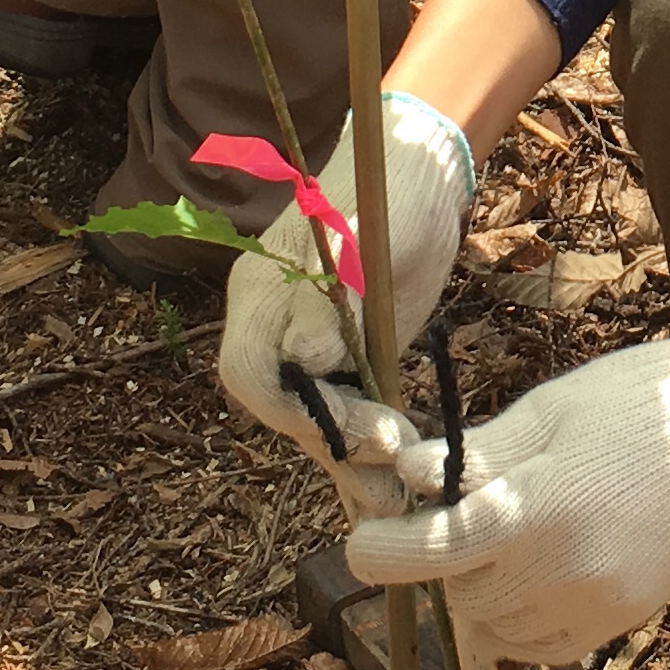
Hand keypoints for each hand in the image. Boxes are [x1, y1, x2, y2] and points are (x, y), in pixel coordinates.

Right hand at [217, 88, 474, 490]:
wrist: (415, 171)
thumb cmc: (388, 192)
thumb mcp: (363, 237)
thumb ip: (332, 295)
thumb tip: (304, 360)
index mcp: (262, 293)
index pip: (255, 375)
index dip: (304, 413)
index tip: (367, 428)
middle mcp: (274, 326)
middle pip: (281, 408)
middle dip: (334, 446)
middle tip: (391, 471)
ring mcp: (307, 346)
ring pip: (311, 420)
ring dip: (350, 462)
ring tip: (395, 498)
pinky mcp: (346, 358)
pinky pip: (340, 413)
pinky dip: (360, 453)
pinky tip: (388, 488)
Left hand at [344, 320, 669, 666]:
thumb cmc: (631, 402)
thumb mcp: (546, 411)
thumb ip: (475, 455)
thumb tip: (409, 477)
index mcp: (536, 509)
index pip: (432, 552)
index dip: (382, 551)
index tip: (362, 541)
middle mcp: (563, 571)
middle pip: (462, 593)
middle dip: (444, 560)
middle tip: (458, 517)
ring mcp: (597, 603)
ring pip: (498, 628)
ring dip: (484, 593)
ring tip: (506, 543)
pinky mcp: (623, 619)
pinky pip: (545, 645)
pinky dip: (523, 621)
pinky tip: (536, 577)